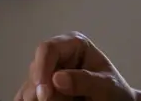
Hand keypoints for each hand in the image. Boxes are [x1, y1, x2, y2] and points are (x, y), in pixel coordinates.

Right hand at [14, 32, 135, 100]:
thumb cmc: (114, 90)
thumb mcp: (106, 84)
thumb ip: (85, 80)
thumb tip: (56, 78)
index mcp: (73, 44)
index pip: (47, 48)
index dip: (42, 69)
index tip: (44, 94)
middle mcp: (56, 56)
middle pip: (35, 72)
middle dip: (46, 91)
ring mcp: (46, 73)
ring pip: (29, 89)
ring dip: (44, 100)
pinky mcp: (40, 89)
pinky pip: (26, 98)